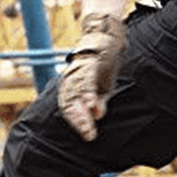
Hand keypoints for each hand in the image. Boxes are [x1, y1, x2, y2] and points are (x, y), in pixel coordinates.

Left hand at [58, 13, 126, 140]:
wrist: (107, 40)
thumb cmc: (102, 67)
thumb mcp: (102, 89)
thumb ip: (97, 102)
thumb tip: (98, 116)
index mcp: (71, 87)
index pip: (69, 108)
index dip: (77, 122)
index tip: (89, 136)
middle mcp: (70, 80)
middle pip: (69, 103)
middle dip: (79, 120)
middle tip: (88, 134)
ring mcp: (78, 71)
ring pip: (76, 94)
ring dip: (82, 111)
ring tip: (89, 125)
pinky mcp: (88, 64)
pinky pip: (86, 81)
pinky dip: (88, 93)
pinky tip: (92, 104)